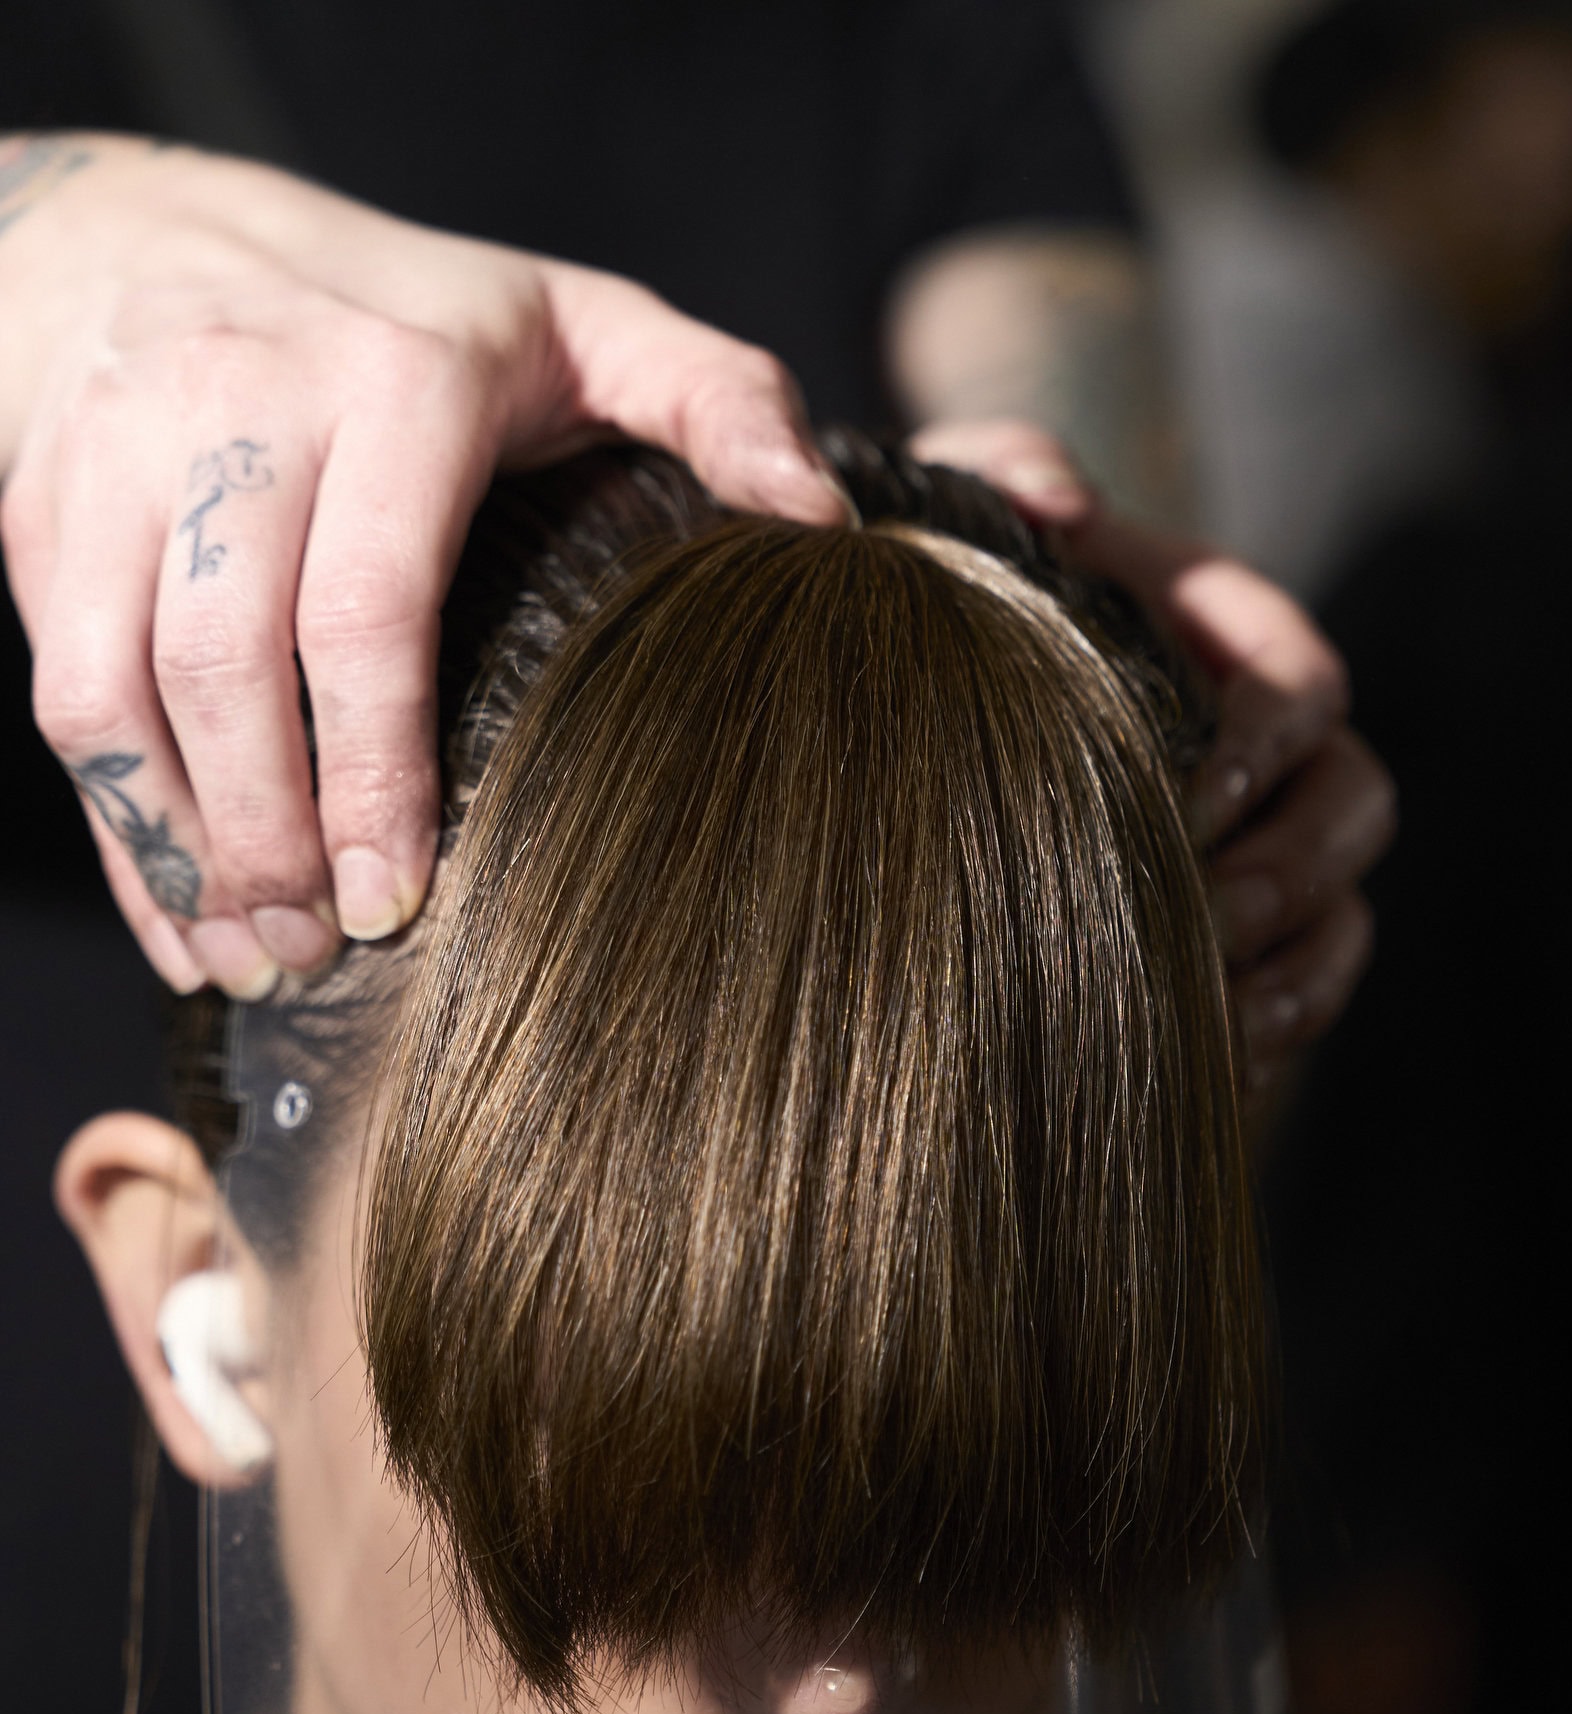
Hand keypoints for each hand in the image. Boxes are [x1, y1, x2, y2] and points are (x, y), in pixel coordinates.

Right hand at [0, 135, 848, 993]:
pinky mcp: (40, 513)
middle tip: (324, 949)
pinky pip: (57, 693)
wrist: (155, 225)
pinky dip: (114, 826)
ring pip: (113, 689)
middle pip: (223, 663)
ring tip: (253, 954)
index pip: (364, 608)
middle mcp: (233, 406)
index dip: (374, 773)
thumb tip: (817, 519)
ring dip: (179, 849)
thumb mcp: (579, 321)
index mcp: (391, 380)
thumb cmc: (405, 310)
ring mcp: (115, 458)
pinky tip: (178, 916)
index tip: (399, 897)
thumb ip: (712, 399)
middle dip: (269, 837)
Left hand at [906, 421, 1395, 1091]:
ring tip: (1204, 996)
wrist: (840, 735)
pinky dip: (1271, 1027)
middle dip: (1291, 864)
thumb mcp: (928, 511)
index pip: (1298, 671)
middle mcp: (1243, 742)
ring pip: (1341, 910)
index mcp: (1201, 629)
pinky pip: (1301, 995)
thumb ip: (987, 465)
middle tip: (1199, 912)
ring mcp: (1240, 848)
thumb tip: (1066, 504)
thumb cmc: (901, 601)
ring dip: (1292, 959)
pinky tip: (1201, 1051)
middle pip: (1352, 799)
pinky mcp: (1217, 946)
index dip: (1267, 734)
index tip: (1182, 795)